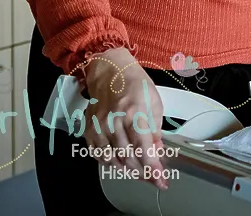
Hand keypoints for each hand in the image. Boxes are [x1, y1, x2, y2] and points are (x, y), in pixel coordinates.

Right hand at [81, 47, 167, 188]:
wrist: (110, 71)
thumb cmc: (136, 84)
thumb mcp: (154, 103)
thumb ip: (155, 129)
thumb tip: (158, 152)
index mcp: (135, 112)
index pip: (143, 148)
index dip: (152, 168)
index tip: (160, 180)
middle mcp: (115, 121)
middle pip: (128, 157)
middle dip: (143, 173)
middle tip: (153, 178)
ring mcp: (100, 126)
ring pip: (113, 159)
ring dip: (128, 170)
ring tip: (140, 173)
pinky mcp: (90, 129)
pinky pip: (98, 155)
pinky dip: (111, 163)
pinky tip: (121, 164)